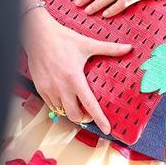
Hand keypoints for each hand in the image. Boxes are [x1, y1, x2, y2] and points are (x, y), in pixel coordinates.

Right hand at [23, 9, 131, 133]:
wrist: (37, 34)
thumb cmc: (62, 38)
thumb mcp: (87, 44)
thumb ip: (109, 49)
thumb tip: (128, 48)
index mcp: (74, 78)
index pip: (89, 104)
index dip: (99, 119)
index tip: (107, 130)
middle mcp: (61, 87)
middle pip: (74, 115)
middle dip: (85, 118)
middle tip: (91, 113)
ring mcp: (49, 89)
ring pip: (62, 112)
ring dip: (71, 112)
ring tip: (78, 105)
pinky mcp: (40, 88)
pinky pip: (51, 105)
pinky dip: (60, 106)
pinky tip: (65, 98)